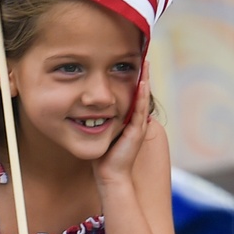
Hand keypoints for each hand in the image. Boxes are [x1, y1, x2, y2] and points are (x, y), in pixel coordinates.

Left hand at [95, 59, 155, 188]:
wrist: (110, 176)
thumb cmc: (103, 158)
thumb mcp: (101, 133)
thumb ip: (98, 121)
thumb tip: (87, 109)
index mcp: (128, 121)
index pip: (132, 96)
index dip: (133, 80)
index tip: (132, 64)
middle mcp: (136, 122)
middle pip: (140, 93)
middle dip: (142, 75)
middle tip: (143, 57)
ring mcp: (138, 126)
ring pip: (143, 98)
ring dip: (145, 80)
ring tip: (146, 63)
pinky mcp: (136, 132)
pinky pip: (140, 110)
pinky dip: (141, 95)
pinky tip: (142, 82)